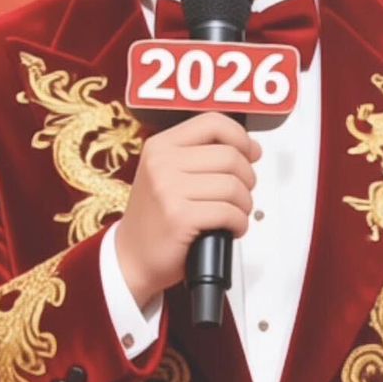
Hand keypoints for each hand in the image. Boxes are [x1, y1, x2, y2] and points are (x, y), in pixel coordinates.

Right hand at [115, 112, 261, 308]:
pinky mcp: (179, 217)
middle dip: (247, 178)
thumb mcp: (167, 173)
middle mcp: (162, 162)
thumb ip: (202, 155)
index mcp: (160, 145)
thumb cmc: (156, 217)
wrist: (131, 259)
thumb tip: (251, 148)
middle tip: (241, 194)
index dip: (240, 137)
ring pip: (233, 186)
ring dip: (245, 205)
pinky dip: (239, 223)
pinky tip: (230, 228)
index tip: (250, 152)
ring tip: (235, 213)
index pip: (213, 122)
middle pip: (230, 155)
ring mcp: (168, 189)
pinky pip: (228, 212)